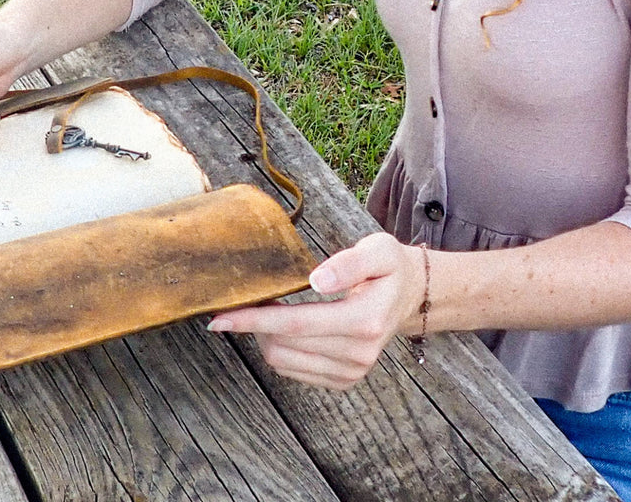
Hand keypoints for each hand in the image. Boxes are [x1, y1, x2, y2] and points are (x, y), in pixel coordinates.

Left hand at [206, 232, 426, 389]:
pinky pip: (293, 371)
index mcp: (365, 321)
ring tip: (266, 310)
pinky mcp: (344, 381)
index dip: (255, 320)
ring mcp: (351, 372)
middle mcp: (358, 354)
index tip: (221, 316)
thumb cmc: (389, 267)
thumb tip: (315, 280)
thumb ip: (348, 263)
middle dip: (255, 325)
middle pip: (285, 346)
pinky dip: (278, 349)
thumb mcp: (379, 250)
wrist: (409, 295)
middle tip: (244, 299)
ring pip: (284, 362)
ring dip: (264, 338)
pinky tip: (281, 328)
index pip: (297, 325)